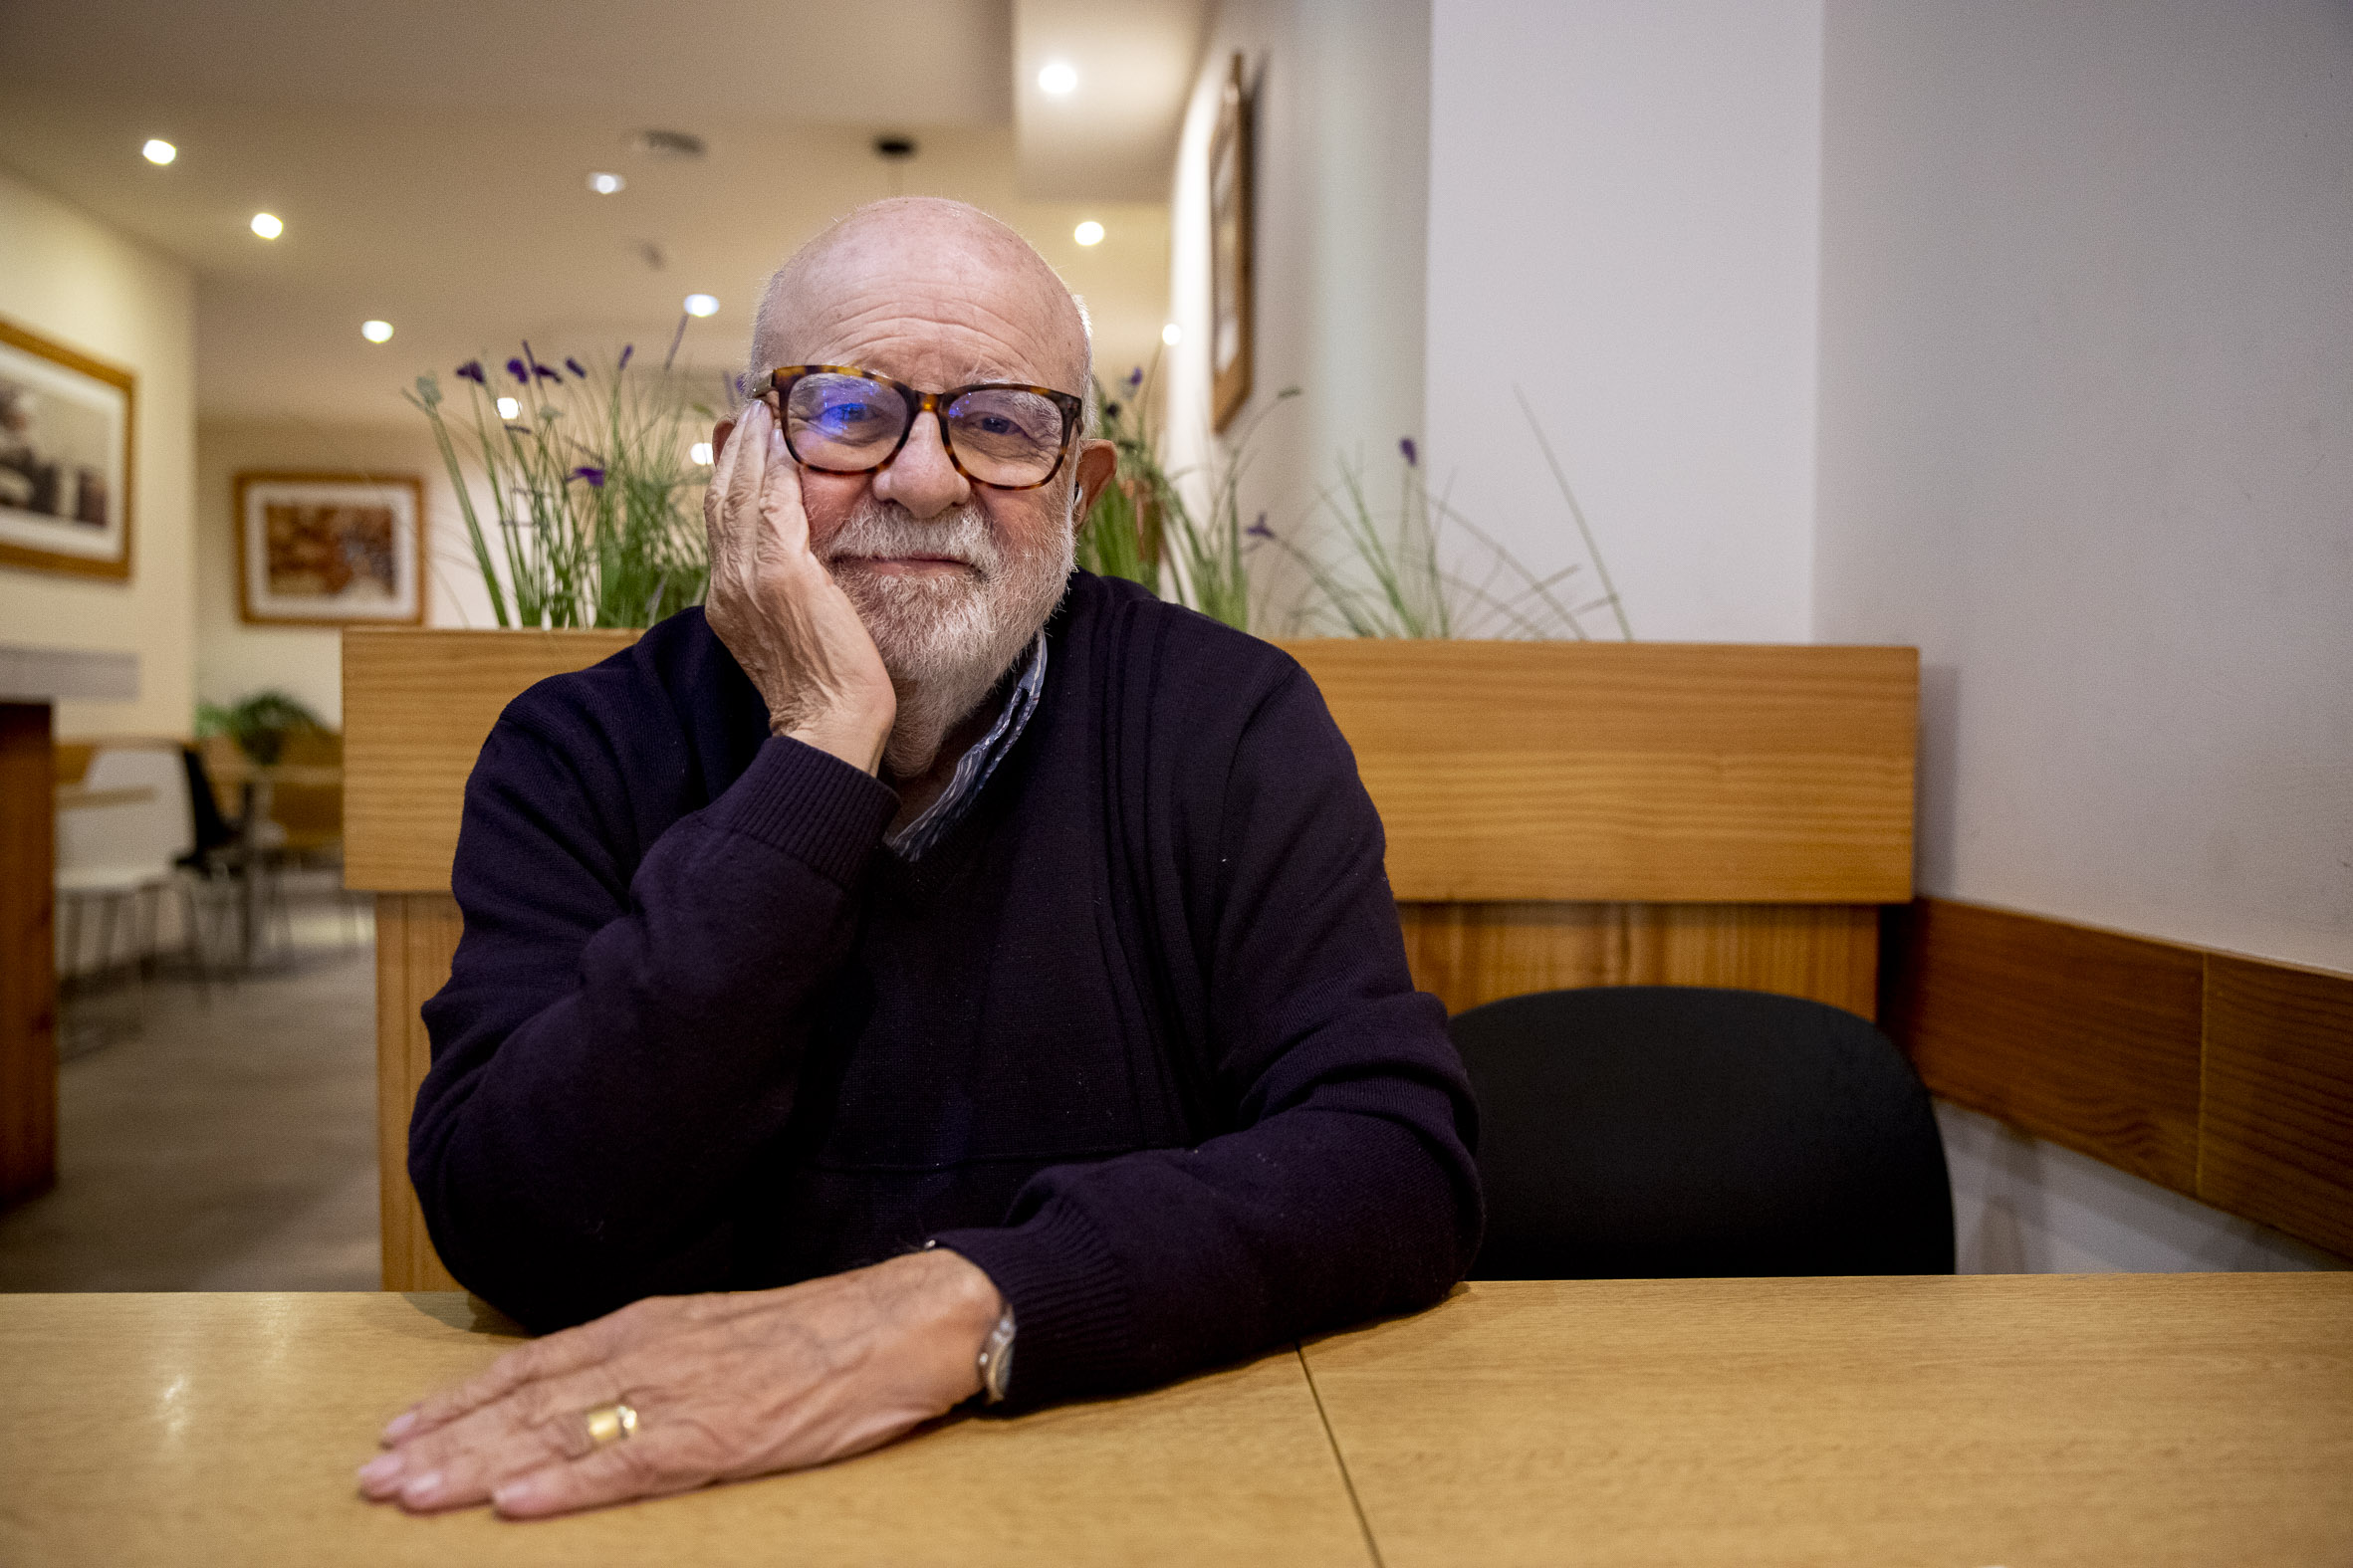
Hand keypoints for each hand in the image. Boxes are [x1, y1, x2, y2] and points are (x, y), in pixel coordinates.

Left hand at [357, 1250, 1002, 1518]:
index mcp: (649, 1326)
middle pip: (527, 1403)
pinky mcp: (723, 1434)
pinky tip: (515, 1505)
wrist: (904, 1321)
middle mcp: (650, 1352)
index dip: (461, 1403)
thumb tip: (595, 1399)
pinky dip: (566, 1485)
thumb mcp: (720, 1334)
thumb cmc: (821, 1335)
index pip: (532, 1368)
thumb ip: (656, 1362)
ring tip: (413, 1495)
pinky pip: (630, 1464)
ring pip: (560, 1433)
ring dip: (478, 1467)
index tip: (398, 1433)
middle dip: (446, 1443)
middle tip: (374, 1480)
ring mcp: (683, 1393)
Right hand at [704, 401, 896, 773]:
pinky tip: (784, 437)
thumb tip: (810, 569)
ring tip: (765, 409)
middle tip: (751, 408)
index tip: (744, 440)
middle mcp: (727, 586)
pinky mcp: (781, 574)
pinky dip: (773, 466)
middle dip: (735, 449)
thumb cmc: (830, 691)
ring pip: (739, 493)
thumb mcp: (799, 634)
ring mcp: (748, 579)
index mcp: (728, 601)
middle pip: (721, 499)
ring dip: (752, 445)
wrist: (830, 727)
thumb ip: (794, 595)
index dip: (730, 477)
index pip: (722, 523)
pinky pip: (771, 504)